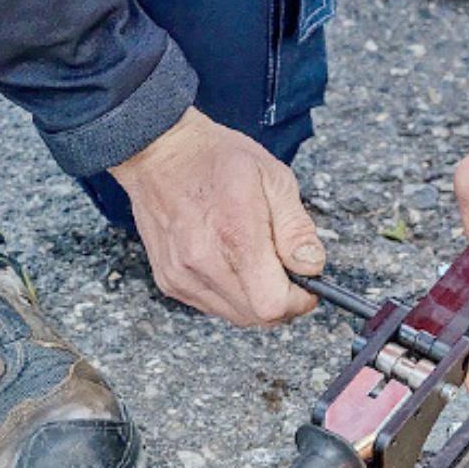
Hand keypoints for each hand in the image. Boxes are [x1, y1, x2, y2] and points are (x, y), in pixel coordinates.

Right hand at [112, 108, 323, 326]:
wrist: (157, 151)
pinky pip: (214, 306)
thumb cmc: (214, 158)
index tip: (302, 283)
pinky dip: (229, 292)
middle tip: (278, 265)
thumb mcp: (272, 177)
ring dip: (254, 296)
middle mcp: (203, 261)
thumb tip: (311, 266)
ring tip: (249, 256)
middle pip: (258, 316)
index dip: (297, 300)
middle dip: (279, 297)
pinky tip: (226, 259)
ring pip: (237, 316)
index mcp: (234, 234)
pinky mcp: (170, 281)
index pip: (273, 304)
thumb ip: (296, 227)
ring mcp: (183, 275)